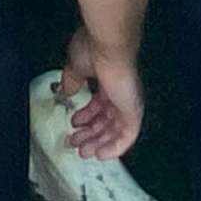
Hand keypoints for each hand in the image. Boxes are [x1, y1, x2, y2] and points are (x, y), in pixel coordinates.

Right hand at [56, 29, 144, 158]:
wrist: (108, 45)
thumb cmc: (93, 48)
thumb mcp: (74, 66)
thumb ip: (71, 81)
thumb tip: (67, 91)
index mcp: (108, 81)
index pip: (100, 105)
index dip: (86, 117)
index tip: (73, 124)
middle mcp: (120, 93)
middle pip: (106, 120)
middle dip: (89, 133)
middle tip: (74, 143)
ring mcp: (127, 103)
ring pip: (114, 131)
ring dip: (97, 142)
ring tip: (82, 151)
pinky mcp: (133, 111)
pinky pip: (127, 136)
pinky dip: (114, 148)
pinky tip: (101, 154)